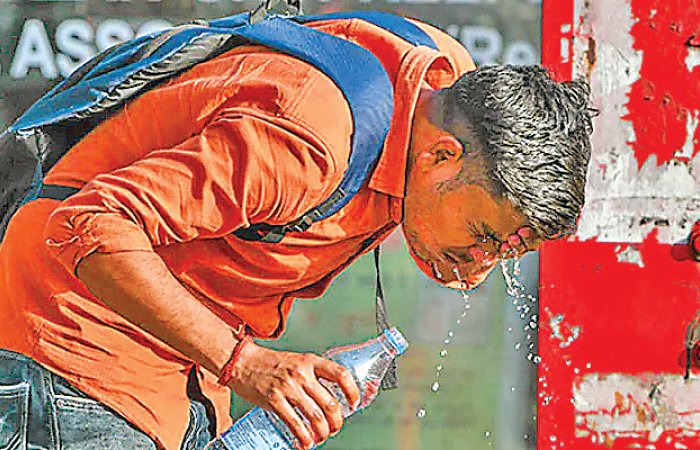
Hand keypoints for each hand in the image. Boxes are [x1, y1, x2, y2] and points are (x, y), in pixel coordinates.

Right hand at [228, 342, 360, 448]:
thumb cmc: (270, 363)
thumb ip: (312, 375)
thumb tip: (329, 396)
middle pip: (330, 403)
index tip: (354, 403)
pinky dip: (304, 437)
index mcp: (310, 361)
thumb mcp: (297, 361)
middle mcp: (301, 373)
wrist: (242, 361)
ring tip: (321, 437)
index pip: (340, 375)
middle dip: (336, 421)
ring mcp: (288, 387)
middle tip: (335, 428)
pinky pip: (295, 423)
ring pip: (316, 417)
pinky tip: (305, 442)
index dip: (351, 391)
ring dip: (322, 432)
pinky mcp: (274, 400)